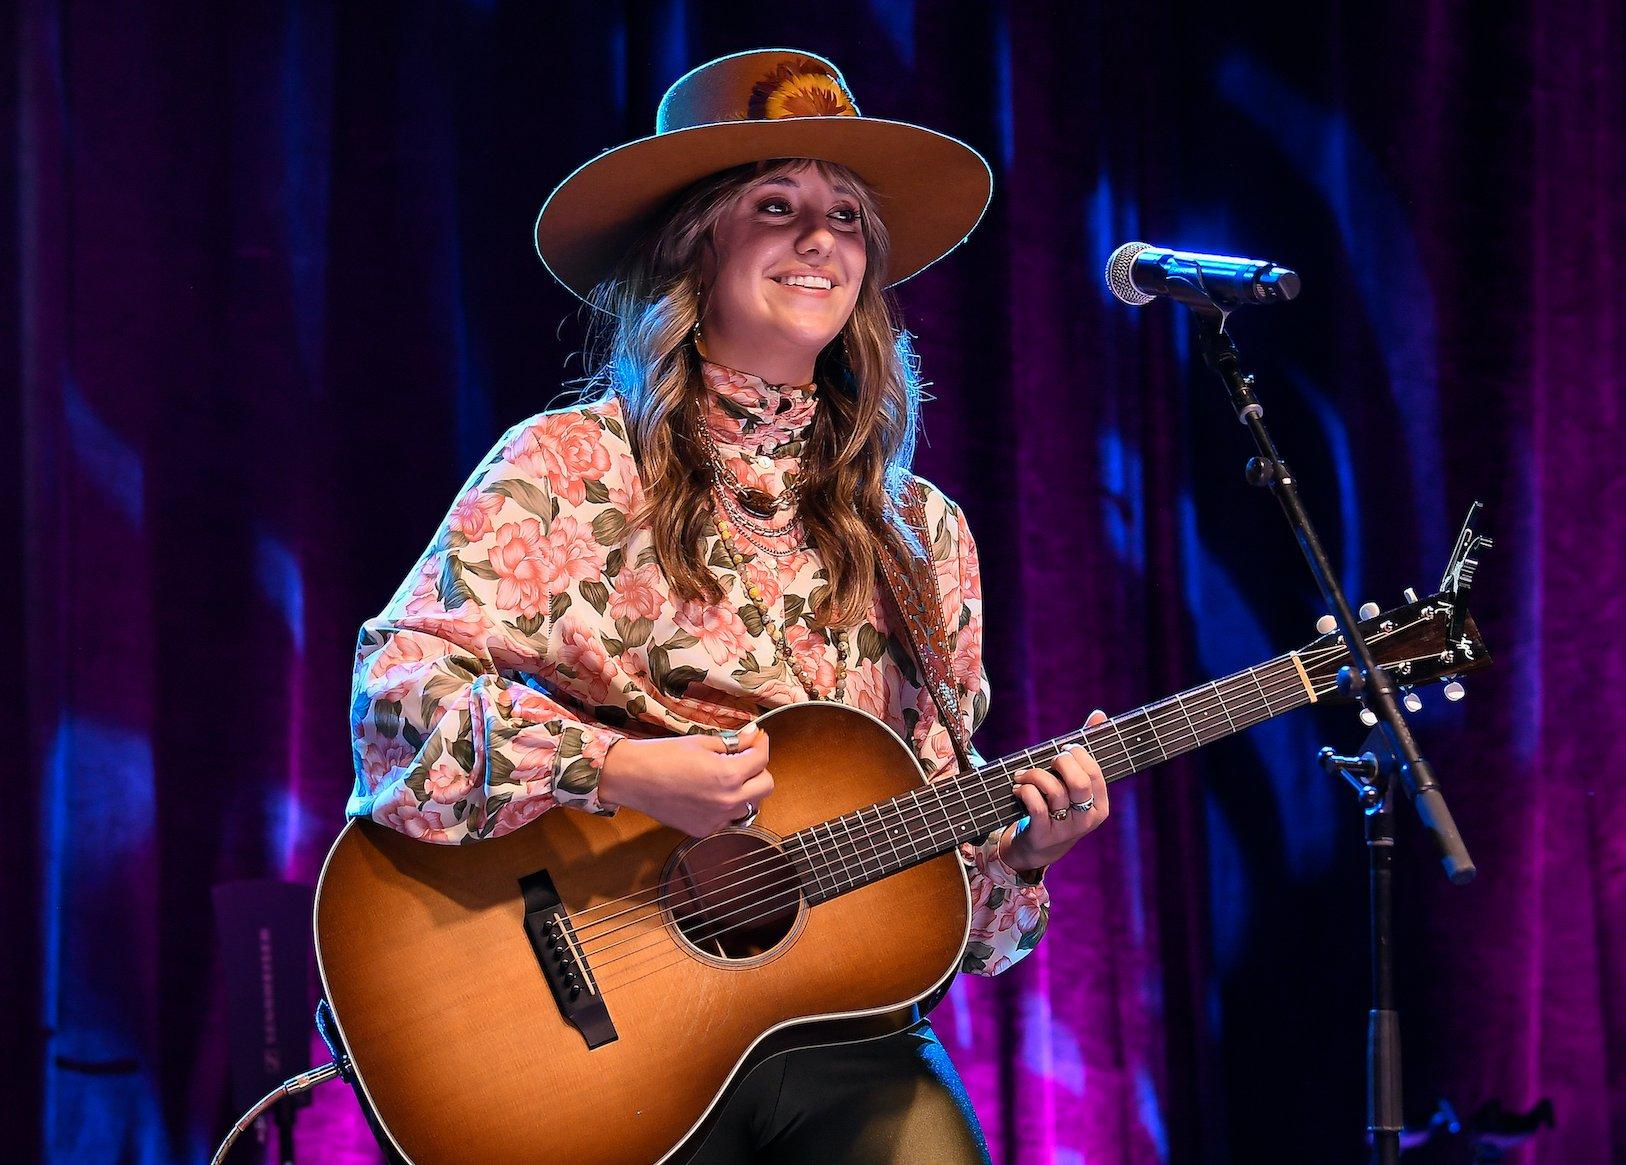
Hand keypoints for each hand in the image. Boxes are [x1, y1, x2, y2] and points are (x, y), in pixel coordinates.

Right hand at [597, 724, 772, 836]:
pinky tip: (709, 793)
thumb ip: (732, 743)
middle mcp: (727, 801)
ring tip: (725, 776)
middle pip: (766, 786)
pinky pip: (728, 818)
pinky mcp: (704, 830)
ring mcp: (717, 819)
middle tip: (745, 757)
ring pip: (750, 804)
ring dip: (745, 789)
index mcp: (728, 774)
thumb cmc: (662, 756)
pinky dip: (726, 805)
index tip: (756, 738)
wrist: (632, 779)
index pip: (761, 759)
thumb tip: (752, 737)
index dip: (760, 744)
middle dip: (759, 769)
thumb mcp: (701, 742)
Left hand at [1001, 709, 1110, 871]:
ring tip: (1023, 774)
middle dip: (1060, 763)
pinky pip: (1036, 806)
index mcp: (1100, 805)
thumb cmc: (1058, 807)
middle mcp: (1086, 820)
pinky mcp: (1043, 836)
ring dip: (1034, 774)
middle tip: (1049, 761)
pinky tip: (1018, 788)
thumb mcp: (1074, 784)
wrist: (1038, 847)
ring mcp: (1065, 830)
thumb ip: (1086, 751)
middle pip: (1078, 782)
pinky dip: (1025, 790)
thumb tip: (1098, 715)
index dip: (1077, 754)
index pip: (1094, 772)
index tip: (1063, 749)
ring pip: (1054, 792)